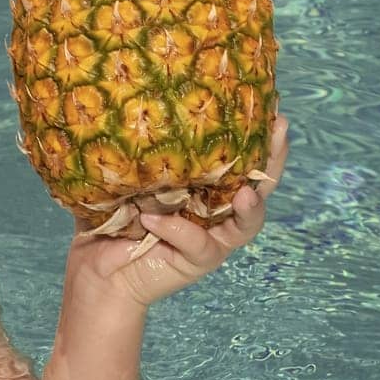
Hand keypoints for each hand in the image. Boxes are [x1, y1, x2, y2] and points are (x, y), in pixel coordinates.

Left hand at [66, 114, 289, 307]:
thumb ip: (131, 156)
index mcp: (203, 186)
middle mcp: (215, 210)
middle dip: (274, 159)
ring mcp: (211, 236)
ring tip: (246, 195)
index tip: (269, 106)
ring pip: (246, 223)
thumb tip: (126, 109)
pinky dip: (176, 229)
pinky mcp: (197, 260)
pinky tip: (151, 219)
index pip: (236, 159)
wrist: (98, 273)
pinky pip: (197, 244)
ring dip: (250, 207)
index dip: (256, 135)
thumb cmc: (109, 222)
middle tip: (280, 130)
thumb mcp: (120, 183)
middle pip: (258, 186)